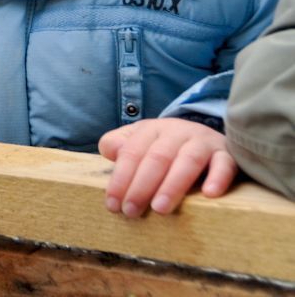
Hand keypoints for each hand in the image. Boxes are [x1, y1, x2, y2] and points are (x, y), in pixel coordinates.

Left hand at [98, 118, 236, 215]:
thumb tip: (112, 154)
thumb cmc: (163, 145)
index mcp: (151, 129)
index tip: (113, 205)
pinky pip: (225, 163)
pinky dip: (218, 177)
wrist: (205, 134)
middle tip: (132, 211)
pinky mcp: (227, 153)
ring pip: (188, 160)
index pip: (132, 153)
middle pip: (157, 158)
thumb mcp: (138, 139)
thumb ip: (118, 145)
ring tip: (160, 209)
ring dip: (173, 185)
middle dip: (141, 186)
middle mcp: (177, 131)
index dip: (120, 179)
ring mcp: (203, 141)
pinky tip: (209, 194)